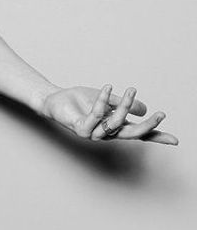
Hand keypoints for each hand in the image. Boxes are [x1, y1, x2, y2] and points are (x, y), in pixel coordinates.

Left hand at [42, 84, 178, 144]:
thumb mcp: (106, 99)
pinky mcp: (80, 128)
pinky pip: (96, 116)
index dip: (156, 137)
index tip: (175, 141)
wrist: (55, 100)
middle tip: (159, 114)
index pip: (138, 134)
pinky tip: (107, 88)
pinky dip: (103, 101)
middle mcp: (105, 133)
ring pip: (115, 123)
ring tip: (131, 90)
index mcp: (114, 127)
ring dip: (125, 106)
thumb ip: (123, 104)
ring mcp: (93, 133)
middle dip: (147, 126)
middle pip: (131, 134)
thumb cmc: (80, 101)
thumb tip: (143, 108)